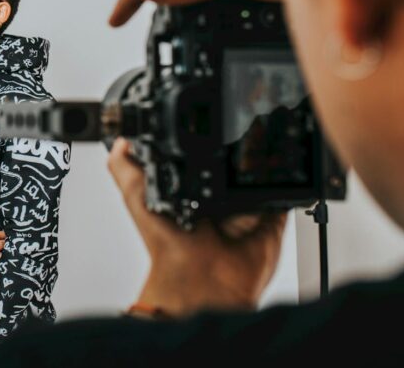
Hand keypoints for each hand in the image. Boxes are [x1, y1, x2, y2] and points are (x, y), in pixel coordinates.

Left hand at [108, 140, 286, 315]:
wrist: (202, 280)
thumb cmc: (167, 245)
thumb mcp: (136, 197)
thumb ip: (125, 167)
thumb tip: (120, 139)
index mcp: (186, 188)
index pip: (197, 154)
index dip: (200, 139)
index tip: (203, 124)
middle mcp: (215, 196)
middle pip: (230, 159)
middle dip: (234, 147)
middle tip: (231, 137)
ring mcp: (245, 207)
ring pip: (258, 173)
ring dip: (259, 164)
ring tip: (251, 158)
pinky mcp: (269, 218)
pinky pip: (283, 195)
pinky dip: (283, 185)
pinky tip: (275, 177)